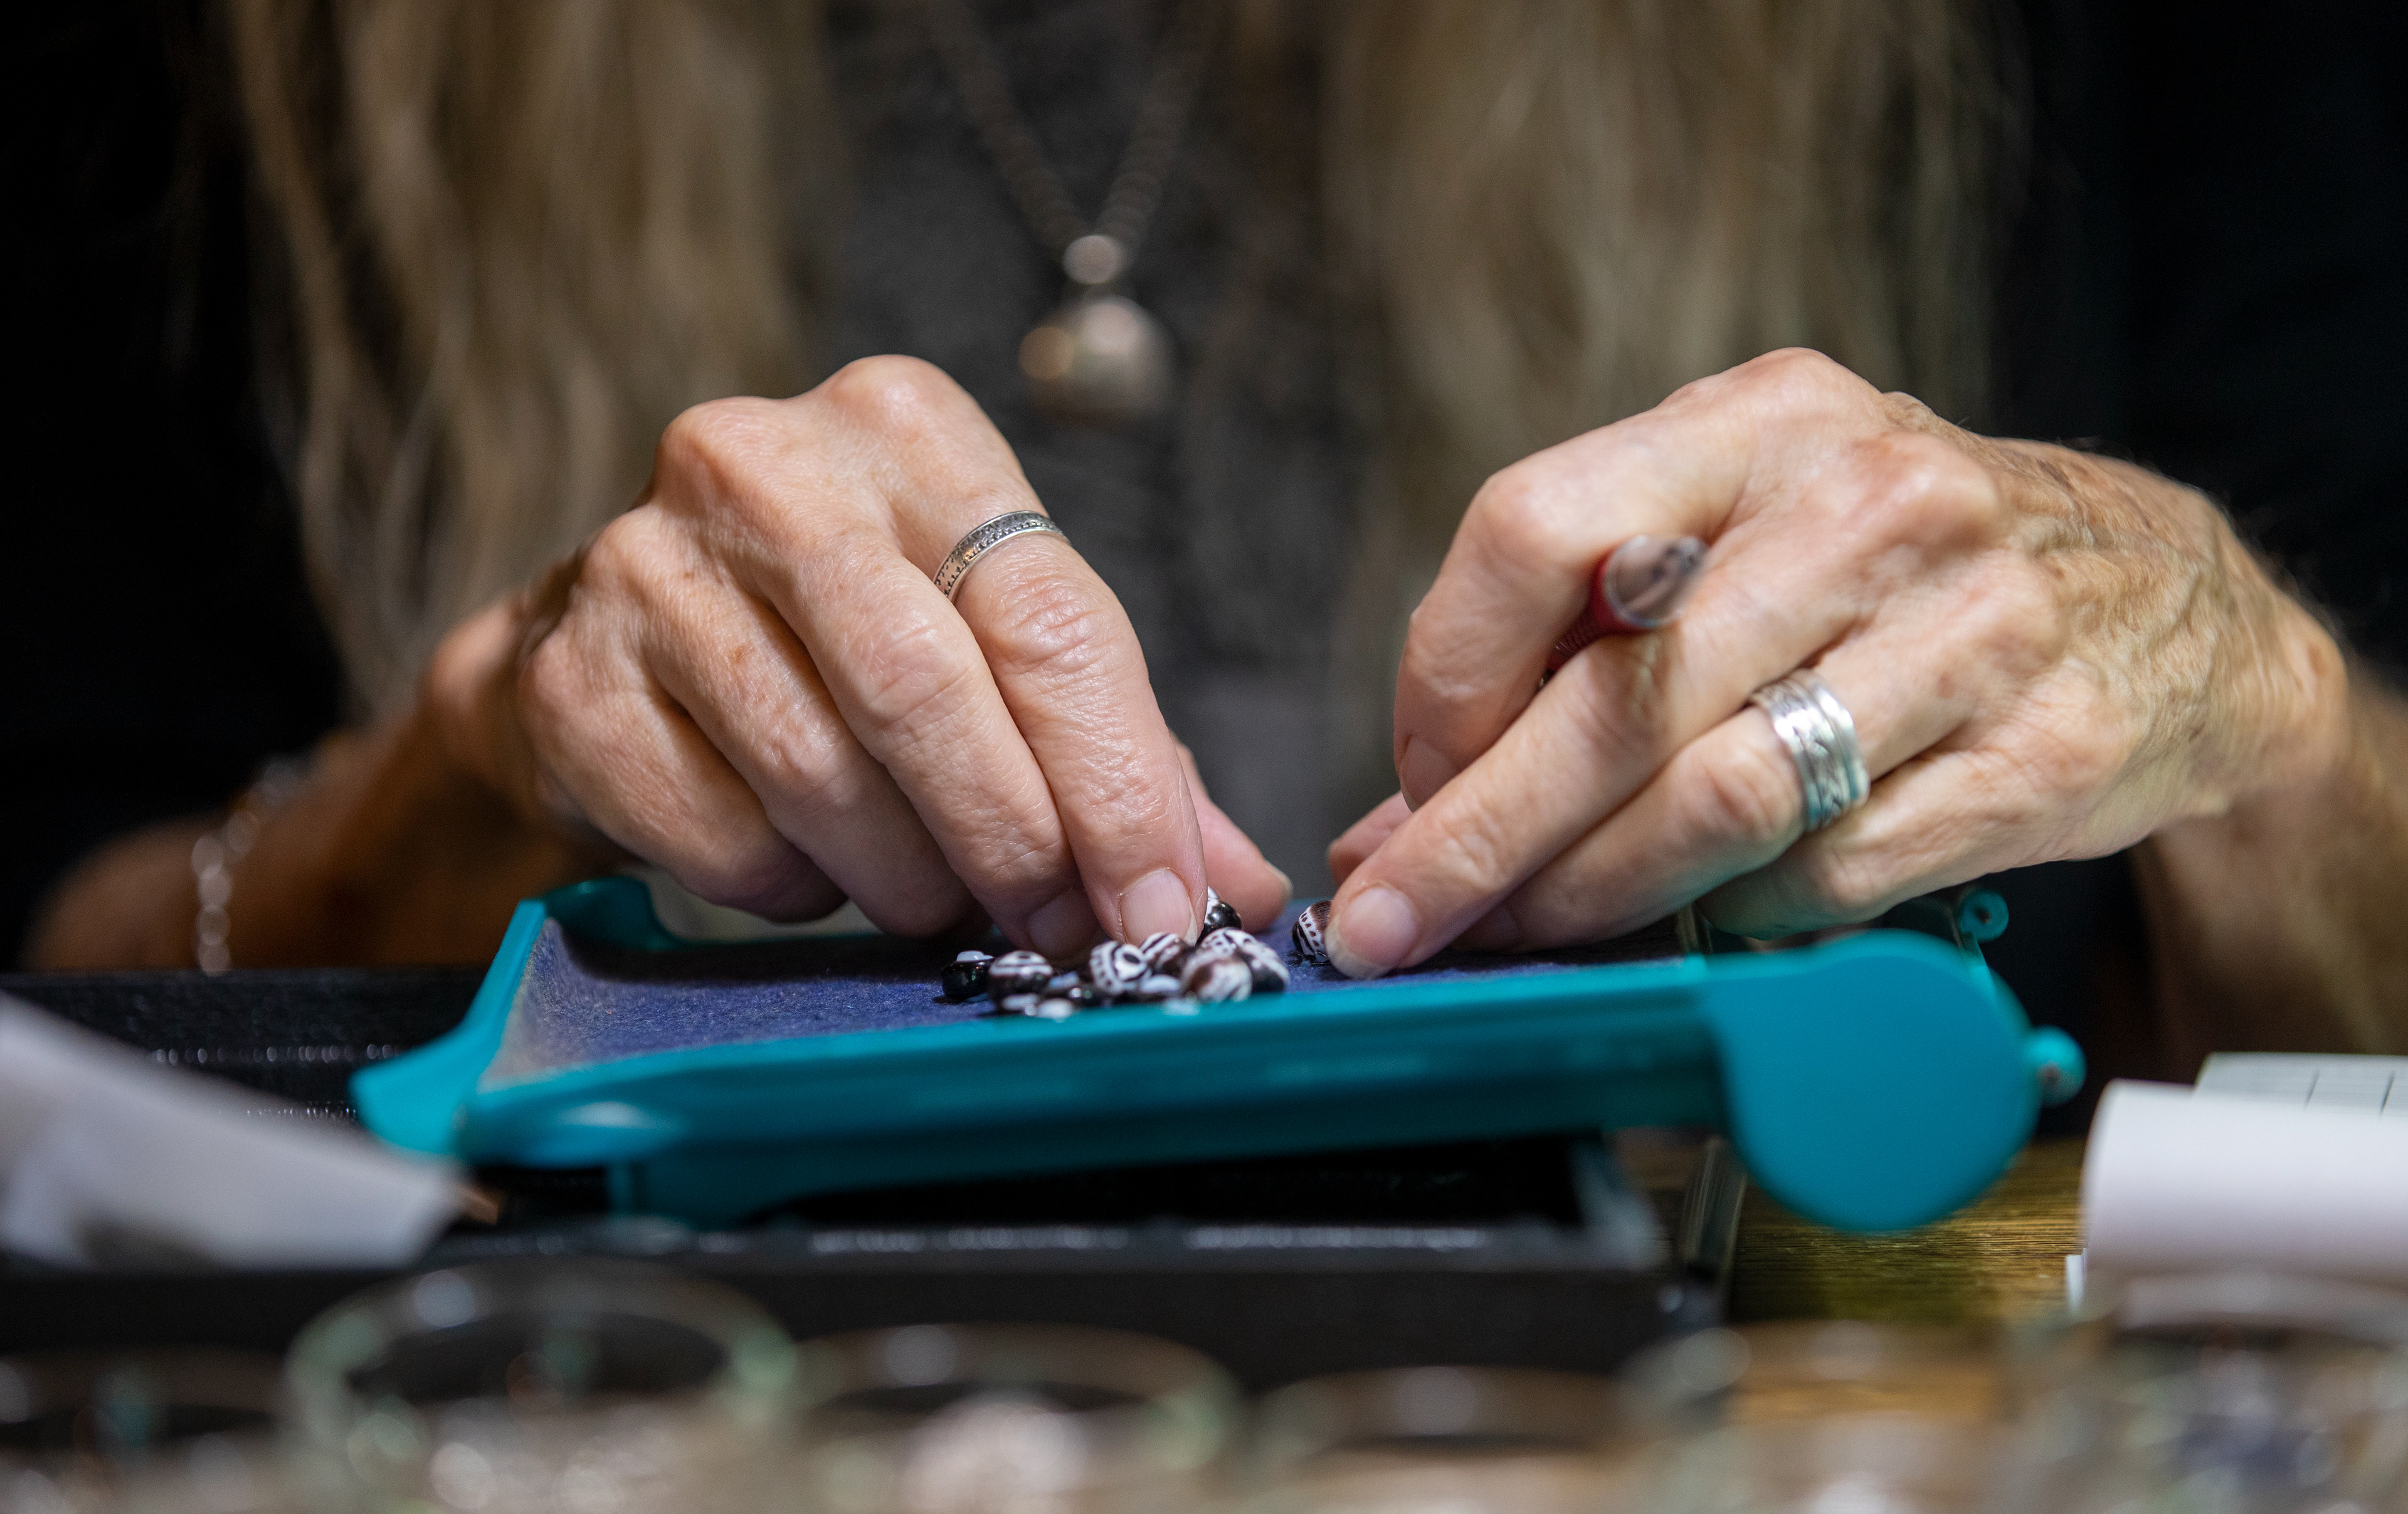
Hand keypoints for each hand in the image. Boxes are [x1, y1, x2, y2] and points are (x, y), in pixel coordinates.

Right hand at [427, 356, 1286, 956]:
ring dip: (910, 878)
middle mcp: (769, 467)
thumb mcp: (990, 647)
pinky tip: (809, 858)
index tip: (1165, 906)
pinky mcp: (575, 678)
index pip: (1050, 617)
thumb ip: (1117, 748)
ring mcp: (648, 565)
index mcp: (908, 430)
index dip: (1119, 785)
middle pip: (930, 692)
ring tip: (933, 893)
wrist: (605, 643)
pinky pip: (730, 840)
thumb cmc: (841, 641)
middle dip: (1019, 844)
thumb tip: (1230, 883)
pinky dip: (798, 887)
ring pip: (827, 779)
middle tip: (1064, 932)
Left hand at [1322, 349, 2346, 976]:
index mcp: (1762, 418)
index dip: (1443, 677)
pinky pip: (1830, 871)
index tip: (1413, 775)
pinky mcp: (2043, 751)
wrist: (2172, 607)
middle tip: (1395, 918)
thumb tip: (1388, 823)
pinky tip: (1689, 922)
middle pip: (1617, 696)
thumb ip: (1574, 644)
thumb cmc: (1903, 571)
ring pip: (1719, 800)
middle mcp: (1869, 501)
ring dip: (1590, 895)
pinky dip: (1731, 917)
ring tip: (1521, 935)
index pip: (1532, 529)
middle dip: (1481, 834)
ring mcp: (1973, 625)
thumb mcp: (1749, 527)